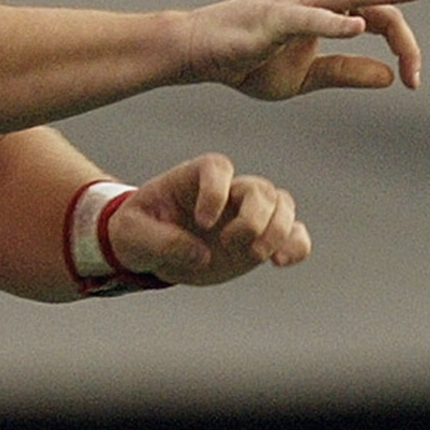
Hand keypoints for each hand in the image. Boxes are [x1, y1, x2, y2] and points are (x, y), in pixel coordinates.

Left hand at [102, 154, 310, 284]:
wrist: (147, 249)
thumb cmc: (136, 231)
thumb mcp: (132, 235)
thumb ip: (162, 241)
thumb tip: (202, 254)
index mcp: (194, 177)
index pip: (217, 168)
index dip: (216, 191)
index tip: (203, 222)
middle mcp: (227, 191)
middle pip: (259, 188)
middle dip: (253, 218)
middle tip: (230, 245)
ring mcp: (246, 214)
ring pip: (283, 204)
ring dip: (279, 230)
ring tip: (259, 256)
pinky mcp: (259, 239)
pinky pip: (293, 233)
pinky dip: (297, 245)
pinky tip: (282, 261)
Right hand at [178, 0, 429, 98]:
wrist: (198, 54)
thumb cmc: (249, 60)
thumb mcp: (307, 76)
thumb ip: (348, 72)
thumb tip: (392, 76)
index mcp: (332, 3)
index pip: (384, 14)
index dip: (407, 45)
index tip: (417, 82)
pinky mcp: (273, 16)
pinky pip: (307, 17)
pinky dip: (332, 21)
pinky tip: (356, 26)